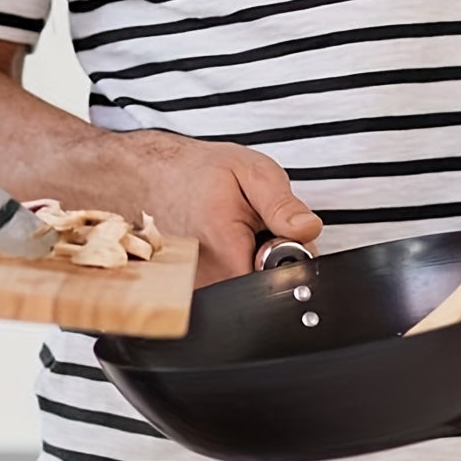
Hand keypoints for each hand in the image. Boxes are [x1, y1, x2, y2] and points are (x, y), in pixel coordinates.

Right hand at [113, 131, 322, 287]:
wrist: (151, 173)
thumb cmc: (197, 172)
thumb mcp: (252, 173)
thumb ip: (283, 205)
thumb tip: (309, 230)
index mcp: (224, 246)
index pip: (276, 279)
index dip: (287, 260)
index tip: (278, 235)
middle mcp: (203, 273)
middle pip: (259, 286)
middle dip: (270, 260)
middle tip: (256, 227)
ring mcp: (191, 284)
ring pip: (241, 288)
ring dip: (249, 263)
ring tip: (234, 232)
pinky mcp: (186, 287)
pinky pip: (223, 287)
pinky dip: (230, 267)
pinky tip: (220, 244)